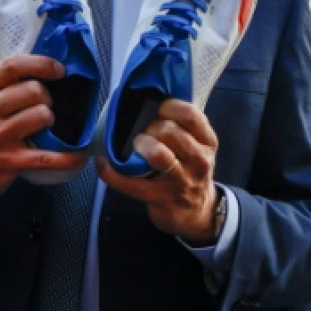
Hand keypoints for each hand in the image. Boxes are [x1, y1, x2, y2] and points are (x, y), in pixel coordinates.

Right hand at [0, 54, 87, 210]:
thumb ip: (7, 87)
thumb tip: (49, 72)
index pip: (12, 65)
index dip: (41, 63)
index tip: (59, 70)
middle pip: (34, 90)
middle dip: (49, 99)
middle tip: (46, 109)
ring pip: (42, 116)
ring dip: (52, 122)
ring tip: (47, 129)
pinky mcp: (9, 161)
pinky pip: (49, 156)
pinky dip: (69, 157)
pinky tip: (77, 155)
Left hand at [98, 98, 219, 243]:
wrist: (196, 212)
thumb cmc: (190, 170)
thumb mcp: (198, 147)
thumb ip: (183, 126)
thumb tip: (150, 98)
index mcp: (207, 143)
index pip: (190, 115)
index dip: (168, 106)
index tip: (157, 108)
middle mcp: (199, 161)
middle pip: (169, 131)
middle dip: (150, 127)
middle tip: (144, 132)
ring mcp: (180, 181)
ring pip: (157, 154)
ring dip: (140, 144)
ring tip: (135, 146)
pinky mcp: (160, 198)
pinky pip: (130, 183)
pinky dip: (111, 172)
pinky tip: (103, 163)